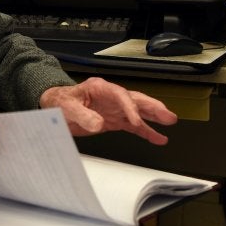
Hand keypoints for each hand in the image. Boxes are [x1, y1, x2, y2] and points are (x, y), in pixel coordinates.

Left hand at [39, 77, 177, 144]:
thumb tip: (98, 124)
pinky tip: (158, 137)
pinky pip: (133, 126)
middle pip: (135, 100)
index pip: (120, 95)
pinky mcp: (114, 120)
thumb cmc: (59, 102)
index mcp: (100, 88)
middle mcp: (110, 97)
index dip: (130, 108)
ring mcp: (114, 109)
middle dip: (152, 107)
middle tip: (167, 116)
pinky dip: (146, 131)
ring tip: (170, 122)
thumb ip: (82, 116)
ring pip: (139, 111)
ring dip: (154, 117)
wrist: (55, 106)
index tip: (136, 121)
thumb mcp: (66, 108)